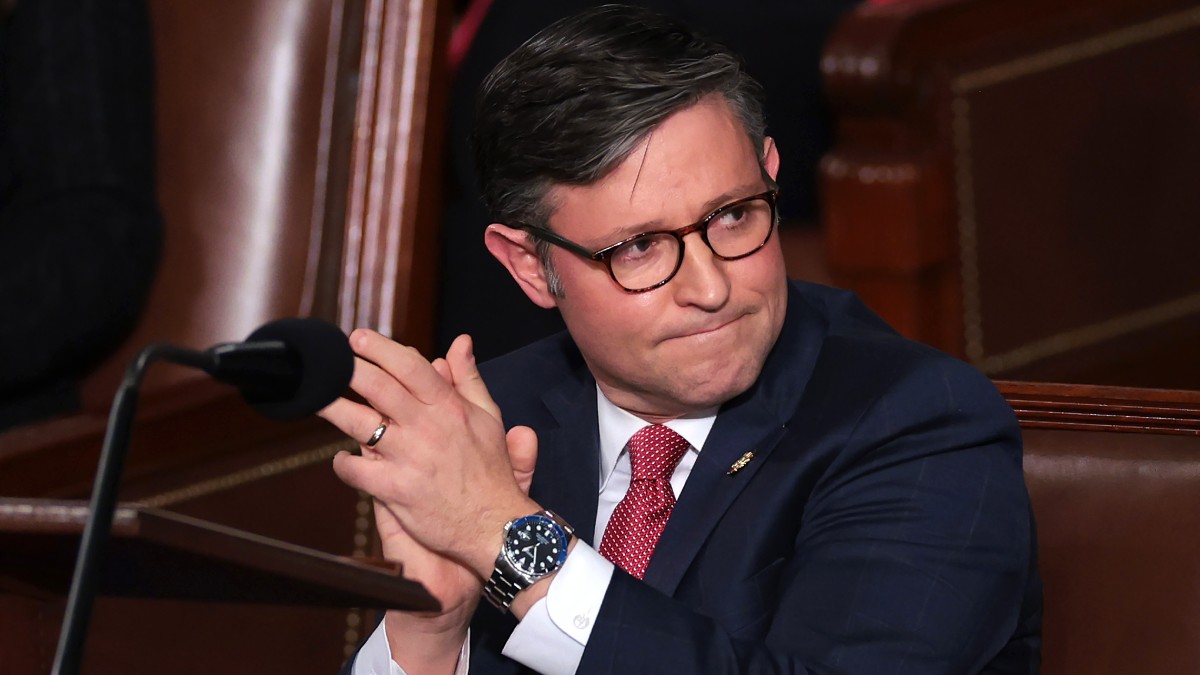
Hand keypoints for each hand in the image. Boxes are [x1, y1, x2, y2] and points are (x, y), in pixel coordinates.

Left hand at [322, 331, 539, 575]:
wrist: (493, 523)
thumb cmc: (490, 471)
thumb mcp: (488, 417)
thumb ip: (469, 378)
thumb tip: (460, 343)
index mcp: (448, 407)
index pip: (409, 367)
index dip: (380, 349)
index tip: (358, 339)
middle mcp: (427, 428)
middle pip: (378, 388)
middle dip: (348, 369)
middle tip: (330, 361)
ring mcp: (409, 458)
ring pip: (359, 424)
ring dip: (332, 408)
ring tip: (315, 397)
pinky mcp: (396, 489)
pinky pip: (357, 471)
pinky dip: (344, 464)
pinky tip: (343, 460)